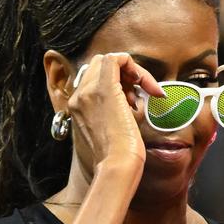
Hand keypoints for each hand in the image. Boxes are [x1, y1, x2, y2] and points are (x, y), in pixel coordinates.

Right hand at [67, 52, 164, 172]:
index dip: (115, 84)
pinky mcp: (104, 88)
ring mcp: (88, 91)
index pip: (92, 80)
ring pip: (108, 60)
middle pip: (98, 66)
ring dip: (129, 73)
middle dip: (121, 75)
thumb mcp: (109, 133)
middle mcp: (78, 97)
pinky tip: (146, 84)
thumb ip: (110, 114)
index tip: (132, 100)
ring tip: (139, 98)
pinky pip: (118, 58)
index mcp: (76, 108)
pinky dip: (135, 67)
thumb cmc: (117, 158)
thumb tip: (128, 101)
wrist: (117, 165)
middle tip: (136, 95)